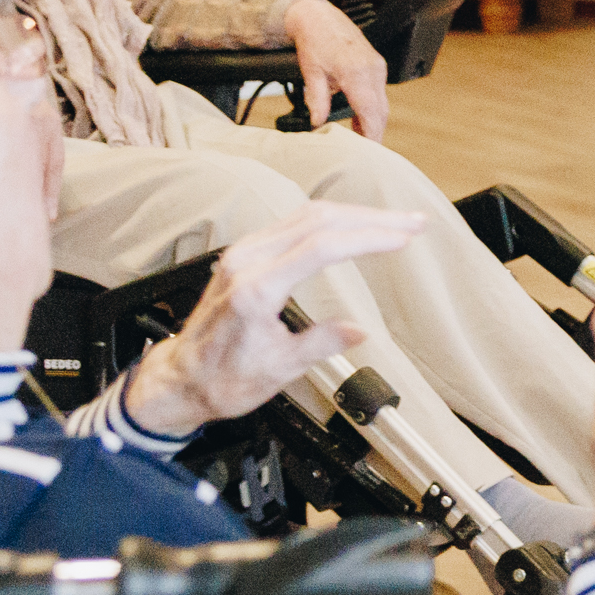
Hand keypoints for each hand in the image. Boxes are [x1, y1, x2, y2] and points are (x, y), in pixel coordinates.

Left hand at [116, 203, 421, 435]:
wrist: (180, 378)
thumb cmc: (222, 379)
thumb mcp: (278, 370)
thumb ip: (320, 343)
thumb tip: (358, 330)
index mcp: (256, 288)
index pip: (322, 247)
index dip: (369, 238)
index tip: (404, 238)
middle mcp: (247, 261)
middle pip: (319, 221)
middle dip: (372, 218)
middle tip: (414, 222)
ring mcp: (243, 253)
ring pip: (307, 216)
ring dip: (355, 215)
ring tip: (395, 221)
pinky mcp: (245, 254)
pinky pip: (294, 223)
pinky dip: (332, 221)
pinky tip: (354, 226)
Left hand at [282, 0, 392, 139]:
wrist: (320, 18)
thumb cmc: (314, 41)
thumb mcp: (311, 72)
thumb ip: (317, 100)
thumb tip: (318, 123)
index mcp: (355, 72)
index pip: (370, 111)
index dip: (371, 134)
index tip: (368, 151)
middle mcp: (372, 70)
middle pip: (381, 111)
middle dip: (375, 133)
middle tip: (365, 154)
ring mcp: (377, 68)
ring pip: (382, 104)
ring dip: (373, 123)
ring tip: (359, 140)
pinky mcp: (377, 67)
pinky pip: (379, 94)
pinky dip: (372, 110)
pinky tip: (360, 120)